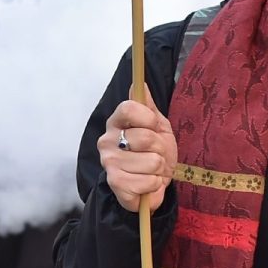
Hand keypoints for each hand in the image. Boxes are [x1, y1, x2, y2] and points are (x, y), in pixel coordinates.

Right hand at [100, 99, 177, 213]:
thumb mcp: (157, 126)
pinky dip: (154, 184)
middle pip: (145, 137)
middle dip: (161, 149)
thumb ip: (148, 106)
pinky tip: (147, 183)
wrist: (152, 184)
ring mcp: (109, 162)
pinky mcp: (115, 183)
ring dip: (159, 169)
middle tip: (156, 154)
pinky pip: (148, 181)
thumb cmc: (154, 152)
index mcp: (116, 122)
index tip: (153, 127)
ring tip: (152, 170)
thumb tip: (140, 83)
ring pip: (151, 161)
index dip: (148, 118)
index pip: (128, 108)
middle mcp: (107, 140)